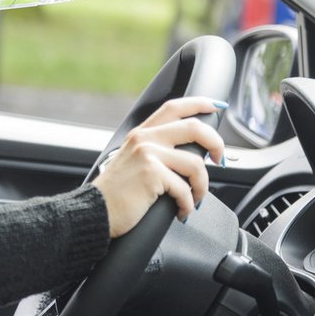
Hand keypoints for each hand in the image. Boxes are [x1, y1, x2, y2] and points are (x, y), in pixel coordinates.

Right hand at [92, 97, 225, 237]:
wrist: (95, 211)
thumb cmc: (116, 193)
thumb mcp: (133, 162)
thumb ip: (156, 152)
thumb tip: (194, 156)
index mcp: (141, 134)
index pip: (174, 108)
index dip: (199, 104)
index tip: (215, 107)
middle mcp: (144, 139)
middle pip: (193, 127)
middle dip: (216, 143)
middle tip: (219, 160)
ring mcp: (147, 154)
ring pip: (196, 163)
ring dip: (202, 186)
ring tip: (195, 198)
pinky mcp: (151, 173)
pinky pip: (185, 189)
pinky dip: (188, 205)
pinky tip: (181, 211)